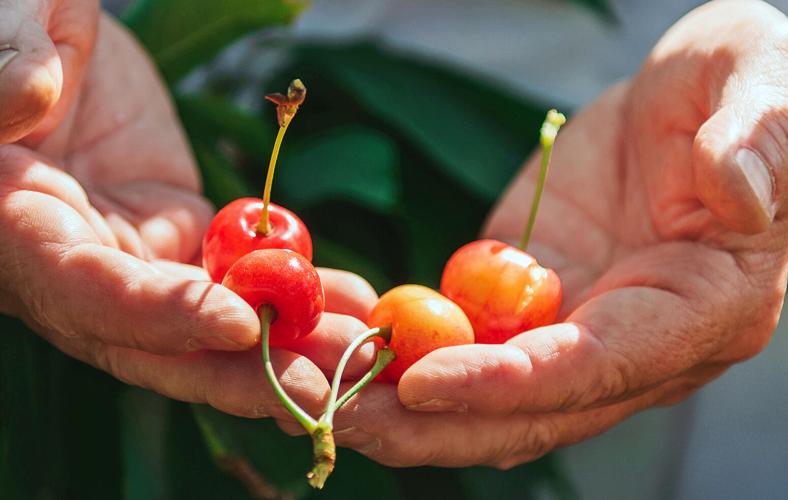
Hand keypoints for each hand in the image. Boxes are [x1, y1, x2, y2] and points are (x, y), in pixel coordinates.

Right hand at [0, 2, 378, 422]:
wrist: (62, 50)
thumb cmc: (19, 34)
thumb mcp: (6, 31)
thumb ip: (4, 68)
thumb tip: (29, 88)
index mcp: (19, 229)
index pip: (87, 293)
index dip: (162, 317)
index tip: (240, 324)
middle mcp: (82, 265)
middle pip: (162, 343)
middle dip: (242, 374)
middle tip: (323, 393)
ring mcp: (140, 259)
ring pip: (215, 322)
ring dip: (288, 345)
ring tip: (361, 353)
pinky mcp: (185, 239)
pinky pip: (243, 279)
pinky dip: (297, 293)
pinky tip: (353, 301)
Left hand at [325, 0, 787, 466]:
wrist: (695, 99)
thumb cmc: (750, 86)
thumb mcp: (765, 86)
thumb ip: (759, 139)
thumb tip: (739, 193)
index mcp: (699, 310)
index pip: (595, 368)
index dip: (509, 384)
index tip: (419, 381)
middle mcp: (630, 342)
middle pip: (518, 411)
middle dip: (416, 416)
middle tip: (316, 399)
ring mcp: (569, 324)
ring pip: (472, 385)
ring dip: (382, 387)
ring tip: (293, 368)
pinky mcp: (523, 294)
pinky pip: (455, 336)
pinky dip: (391, 338)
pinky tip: (326, 323)